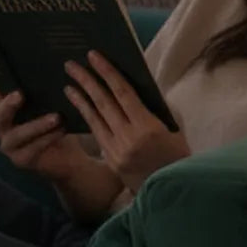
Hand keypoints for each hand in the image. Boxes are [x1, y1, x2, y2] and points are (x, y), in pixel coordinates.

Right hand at [0, 54, 85, 182]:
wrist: (69, 157)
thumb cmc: (58, 126)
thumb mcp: (51, 105)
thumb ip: (44, 90)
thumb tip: (54, 61)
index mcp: (6, 109)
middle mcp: (3, 126)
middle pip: (0, 114)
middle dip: (9, 104)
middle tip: (20, 94)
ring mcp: (10, 145)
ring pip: (17, 134)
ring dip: (37, 125)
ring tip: (56, 117)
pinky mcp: (21, 160)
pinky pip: (33, 149)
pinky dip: (47, 139)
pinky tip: (60, 131)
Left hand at [63, 50, 189, 194]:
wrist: (173, 190)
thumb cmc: (178, 156)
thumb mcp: (173, 129)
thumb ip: (155, 109)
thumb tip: (134, 88)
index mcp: (148, 127)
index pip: (123, 93)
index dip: (107, 72)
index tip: (93, 56)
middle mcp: (130, 138)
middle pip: (104, 103)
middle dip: (87, 81)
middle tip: (71, 64)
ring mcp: (117, 151)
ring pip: (95, 119)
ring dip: (80, 99)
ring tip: (68, 83)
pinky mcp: (111, 160)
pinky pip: (97, 133)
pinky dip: (87, 118)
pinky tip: (79, 107)